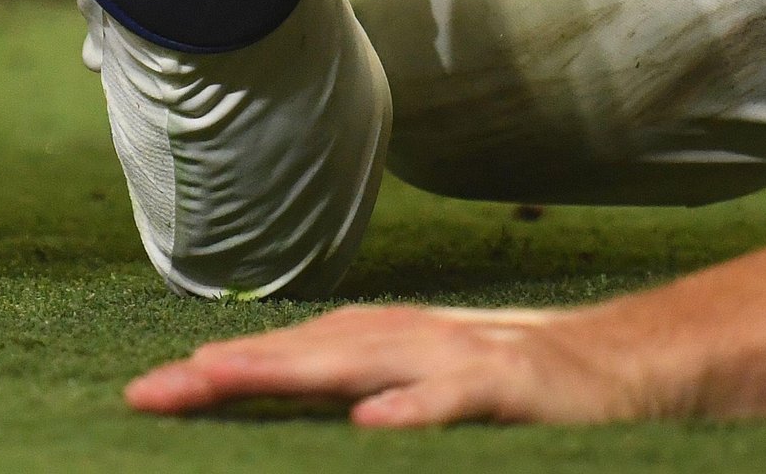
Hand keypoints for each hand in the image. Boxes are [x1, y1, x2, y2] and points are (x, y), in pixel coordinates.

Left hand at [127, 304, 648, 426]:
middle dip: (224, 370)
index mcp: (376, 347)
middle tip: (151, 392)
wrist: (619, 365)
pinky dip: (411, 409)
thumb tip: (280, 398)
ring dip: (288, 371)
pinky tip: (369, 424)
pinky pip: (451, 398)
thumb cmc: (505, 387)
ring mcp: (453, 357)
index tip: (146, 396)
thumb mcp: (420, 388)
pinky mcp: (507, 385)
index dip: (215, 372)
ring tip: (220, 379)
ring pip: (358, 362)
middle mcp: (403, 341)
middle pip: (299, 354)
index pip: (281, 358)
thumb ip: (356, 391)